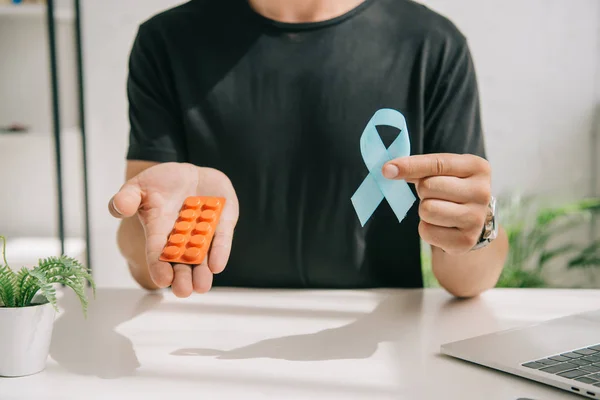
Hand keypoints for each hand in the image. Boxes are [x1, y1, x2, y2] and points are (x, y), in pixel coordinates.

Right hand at [108, 162, 238, 295]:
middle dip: (183, 278)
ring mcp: (203, 232)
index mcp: (159, 232)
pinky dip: (219, 251)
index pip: (158, 254)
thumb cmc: (160, 183)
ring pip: (203, 258)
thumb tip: (120, 207)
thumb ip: (127, 198)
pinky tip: (216, 265)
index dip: (159, 268)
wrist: (189, 171)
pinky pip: (221, 239)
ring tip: (201, 286)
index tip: (163, 280)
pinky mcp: (222, 222)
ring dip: (202, 273)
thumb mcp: (139, 187)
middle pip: (182, 264)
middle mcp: (182, 238)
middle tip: (183, 290)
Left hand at [382, 153, 490, 254]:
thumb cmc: (451, 188)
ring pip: (427, 209)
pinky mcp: (466, 240)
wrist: (472, 220)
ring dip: (424, 210)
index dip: (409, 166)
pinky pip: (427, 231)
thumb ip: (419, 167)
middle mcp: (482, 192)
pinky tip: (441, 226)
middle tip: (434, 195)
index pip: (437, 164)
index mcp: (478, 167)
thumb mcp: (443, 171)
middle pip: (428, 187)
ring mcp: (476, 218)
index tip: (387, 169)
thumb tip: (390, 169)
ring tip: (439, 209)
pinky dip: (427, 228)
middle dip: (423, 191)